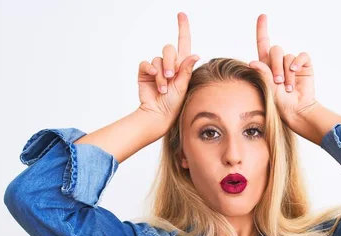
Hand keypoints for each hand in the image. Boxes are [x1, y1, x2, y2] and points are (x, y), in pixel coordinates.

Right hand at [136, 12, 199, 132]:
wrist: (158, 115)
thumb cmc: (174, 105)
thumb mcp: (183, 86)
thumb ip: (186, 70)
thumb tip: (195, 54)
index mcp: (182, 66)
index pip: (183, 43)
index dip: (183, 28)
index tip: (181, 14)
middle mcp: (170, 65)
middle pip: (169, 49)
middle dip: (170, 61)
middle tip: (171, 76)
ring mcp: (157, 69)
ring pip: (158, 58)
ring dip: (161, 73)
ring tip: (164, 88)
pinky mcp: (145, 73)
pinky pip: (146, 63)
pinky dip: (150, 70)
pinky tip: (154, 78)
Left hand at [249, 14, 320, 134]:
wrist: (296, 110)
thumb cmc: (280, 103)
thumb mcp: (267, 88)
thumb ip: (262, 74)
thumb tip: (252, 62)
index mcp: (267, 65)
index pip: (263, 44)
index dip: (262, 29)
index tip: (262, 16)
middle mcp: (279, 62)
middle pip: (275, 50)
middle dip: (275, 65)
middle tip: (278, 82)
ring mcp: (292, 63)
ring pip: (287, 56)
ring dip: (287, 72)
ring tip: (288, 87)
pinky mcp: (304, 65)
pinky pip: (301, 56)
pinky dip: (298, 63)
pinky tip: (295, 72)